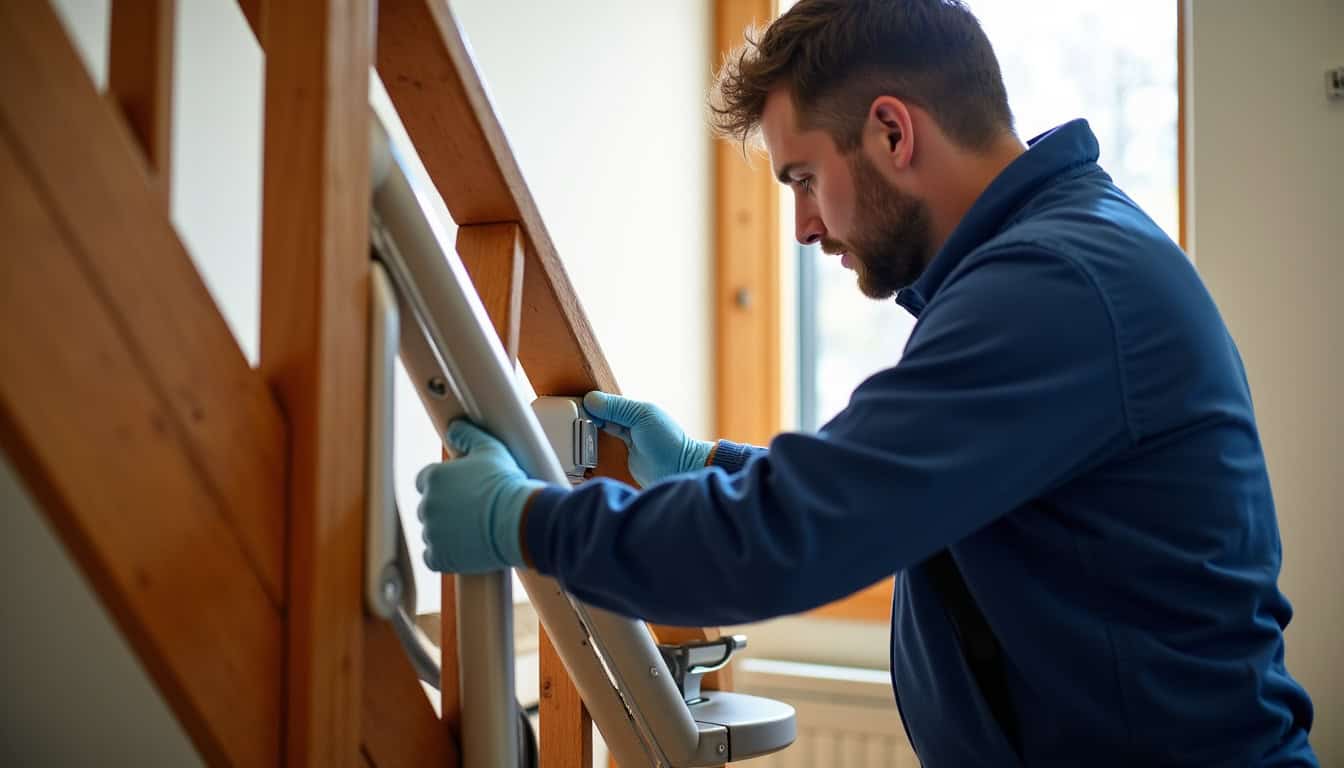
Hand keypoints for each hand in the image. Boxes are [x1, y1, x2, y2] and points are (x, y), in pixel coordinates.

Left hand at [415, 420, 547, 573]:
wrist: (520, 520)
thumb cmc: (507, 483)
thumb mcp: (491, 450)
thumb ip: (468, 436)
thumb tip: (455, 428)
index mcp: (433, 478)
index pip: (425, 481)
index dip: (444, 486)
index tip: (461, 492)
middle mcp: (426, 504)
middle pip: (429, 507)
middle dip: (446, 510)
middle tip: (473, 512)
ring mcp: (431, 532)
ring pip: (432, 532)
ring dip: (447, 532)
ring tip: (475, 531)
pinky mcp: (438, 556)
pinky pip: (433, 556)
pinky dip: (445, 555)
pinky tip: (465, 548)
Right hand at [582, 391, 712, 486]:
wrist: (678, 470)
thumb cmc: (667, 441)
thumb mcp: (642, 416)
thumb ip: (617, 408)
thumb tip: (590, 399)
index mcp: (633, 409)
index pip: (604, 402)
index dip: (590, 404)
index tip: (573, 409)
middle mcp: (628, 423)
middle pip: (599, 416)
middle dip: (585, 418)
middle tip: (568, 423)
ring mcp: (624, 441)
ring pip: (598, 433)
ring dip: (587, 434)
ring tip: (571, 435)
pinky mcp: (621, 458)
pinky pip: (602, 451)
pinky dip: (592, 448)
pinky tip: (582, 448)